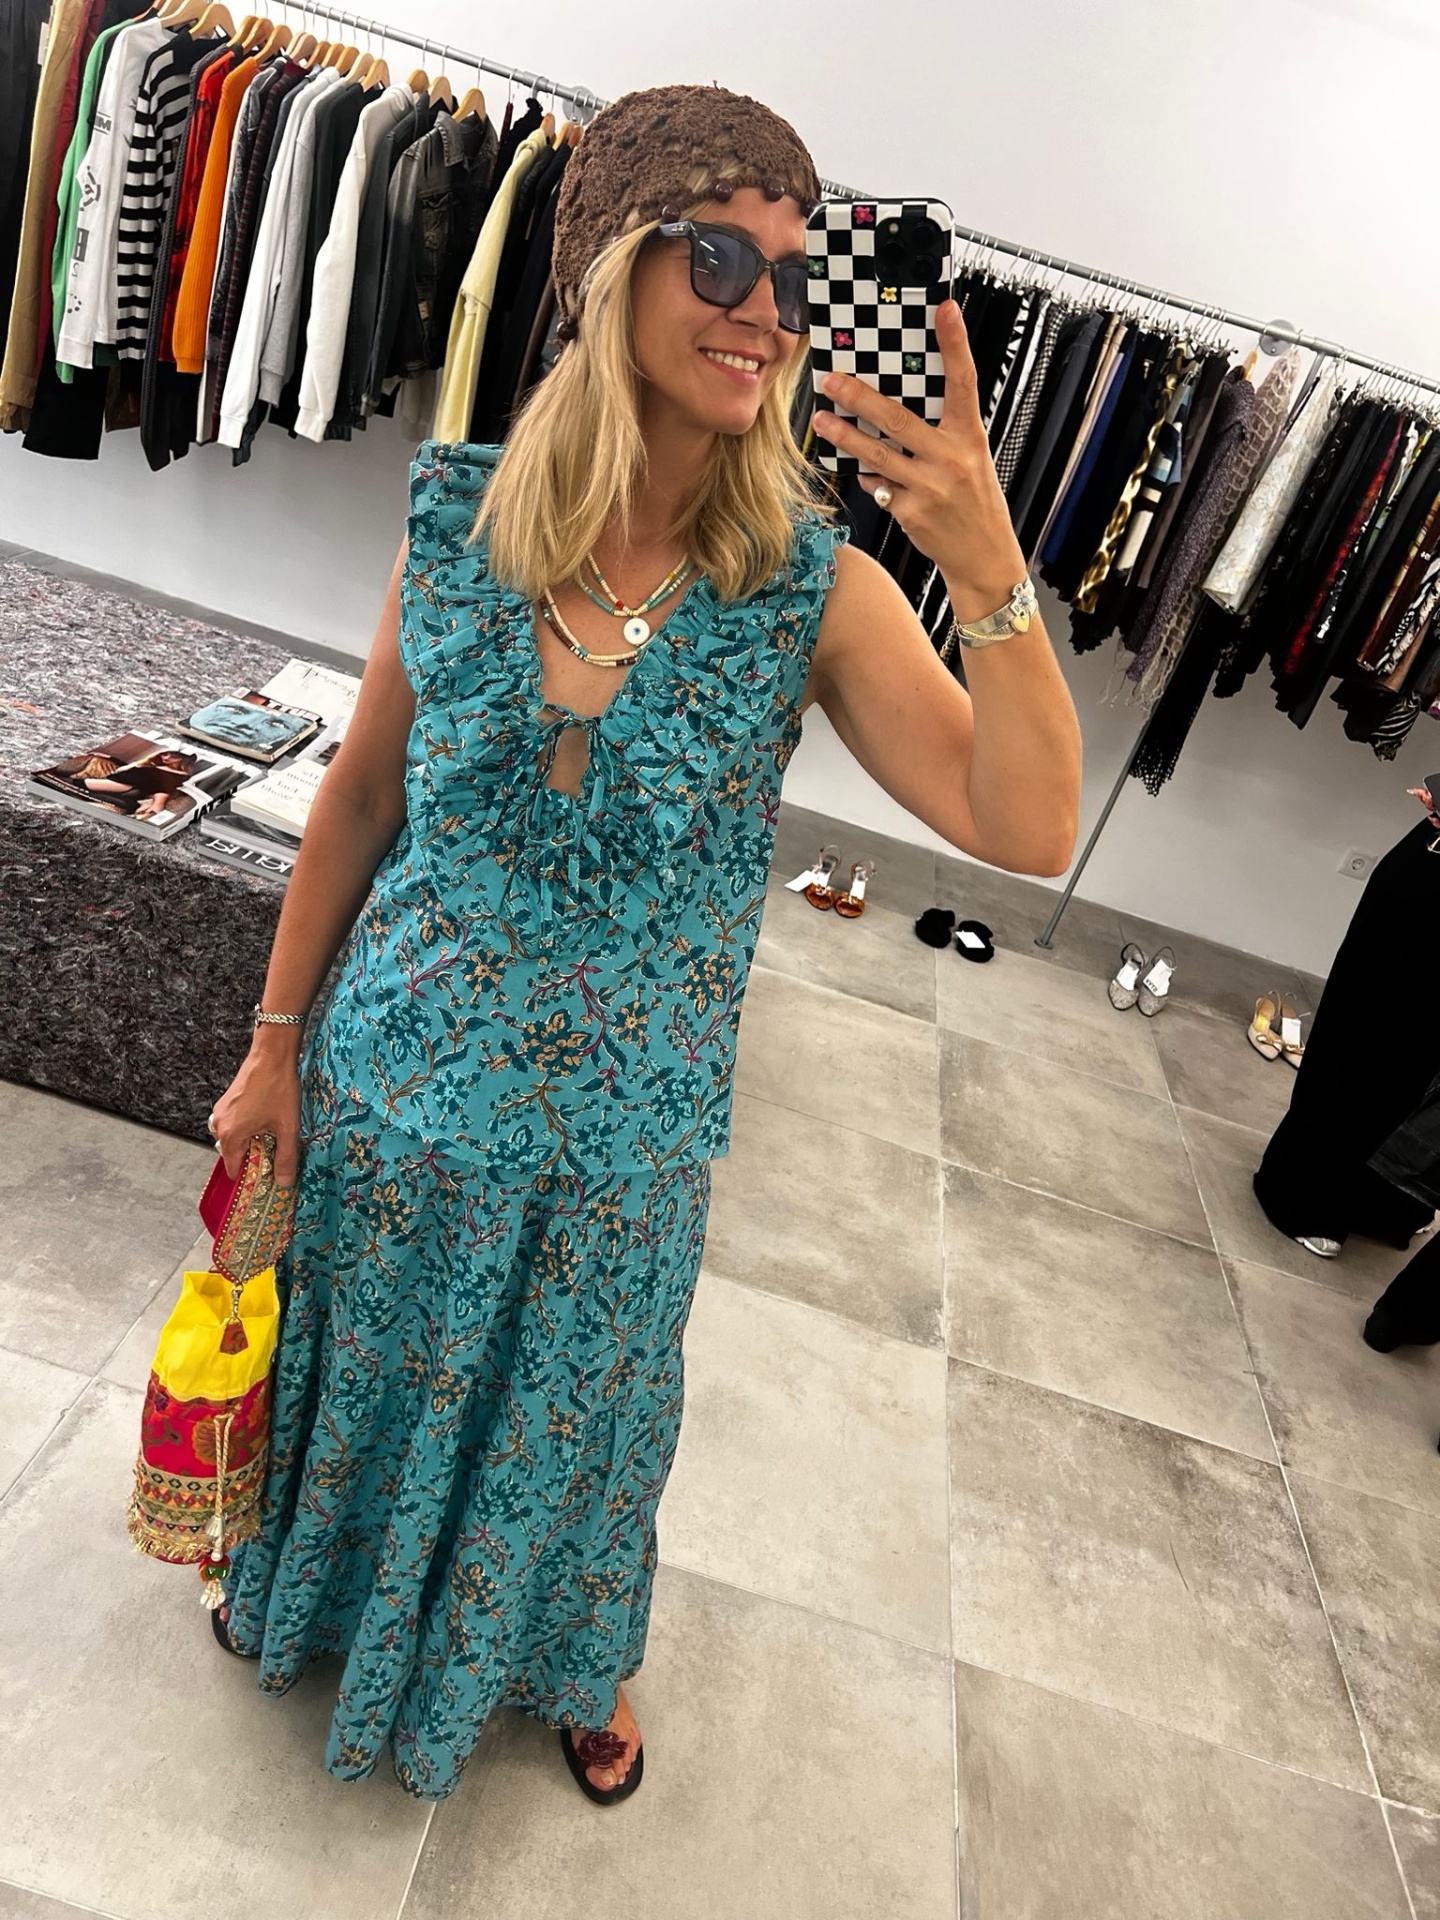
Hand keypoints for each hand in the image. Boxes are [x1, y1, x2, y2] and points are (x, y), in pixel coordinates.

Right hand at [208, 1044, 301, 1183]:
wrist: (272, 1054)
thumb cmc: (279, 1089)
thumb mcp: (287, 1127)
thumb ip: (286, 1158)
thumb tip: (284, 1183)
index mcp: (230, 1134)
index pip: (232, 1167)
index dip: (247, 1176)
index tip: (262, 1181)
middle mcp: (219, 1123)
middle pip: (231, 1152)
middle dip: (249, 1158)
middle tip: (271, 1159)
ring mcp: (221, 1110)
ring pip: (232, 1137)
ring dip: (248, 1142)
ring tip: (270, 1139)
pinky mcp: (227, 1100)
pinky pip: (232, 1123)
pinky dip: (245, 1128)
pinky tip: (264, 1123)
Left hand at [811, 299, 1026, 612]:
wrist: (985, 556)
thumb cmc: (975, 502)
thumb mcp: (969, 459)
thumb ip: (940, 434)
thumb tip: (893, 411)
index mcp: (970, 437)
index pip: (964, 381)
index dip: (955, 343)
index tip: (944, 308)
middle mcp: (952, 458)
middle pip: (898, 419)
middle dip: (860, 397)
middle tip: (832, 380)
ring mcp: (931, 488)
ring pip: (877, 455)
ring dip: (844, 437)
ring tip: (822, 420)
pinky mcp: (912, 513)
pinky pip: (878, 487)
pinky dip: (869, 478)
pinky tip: (865, 473)